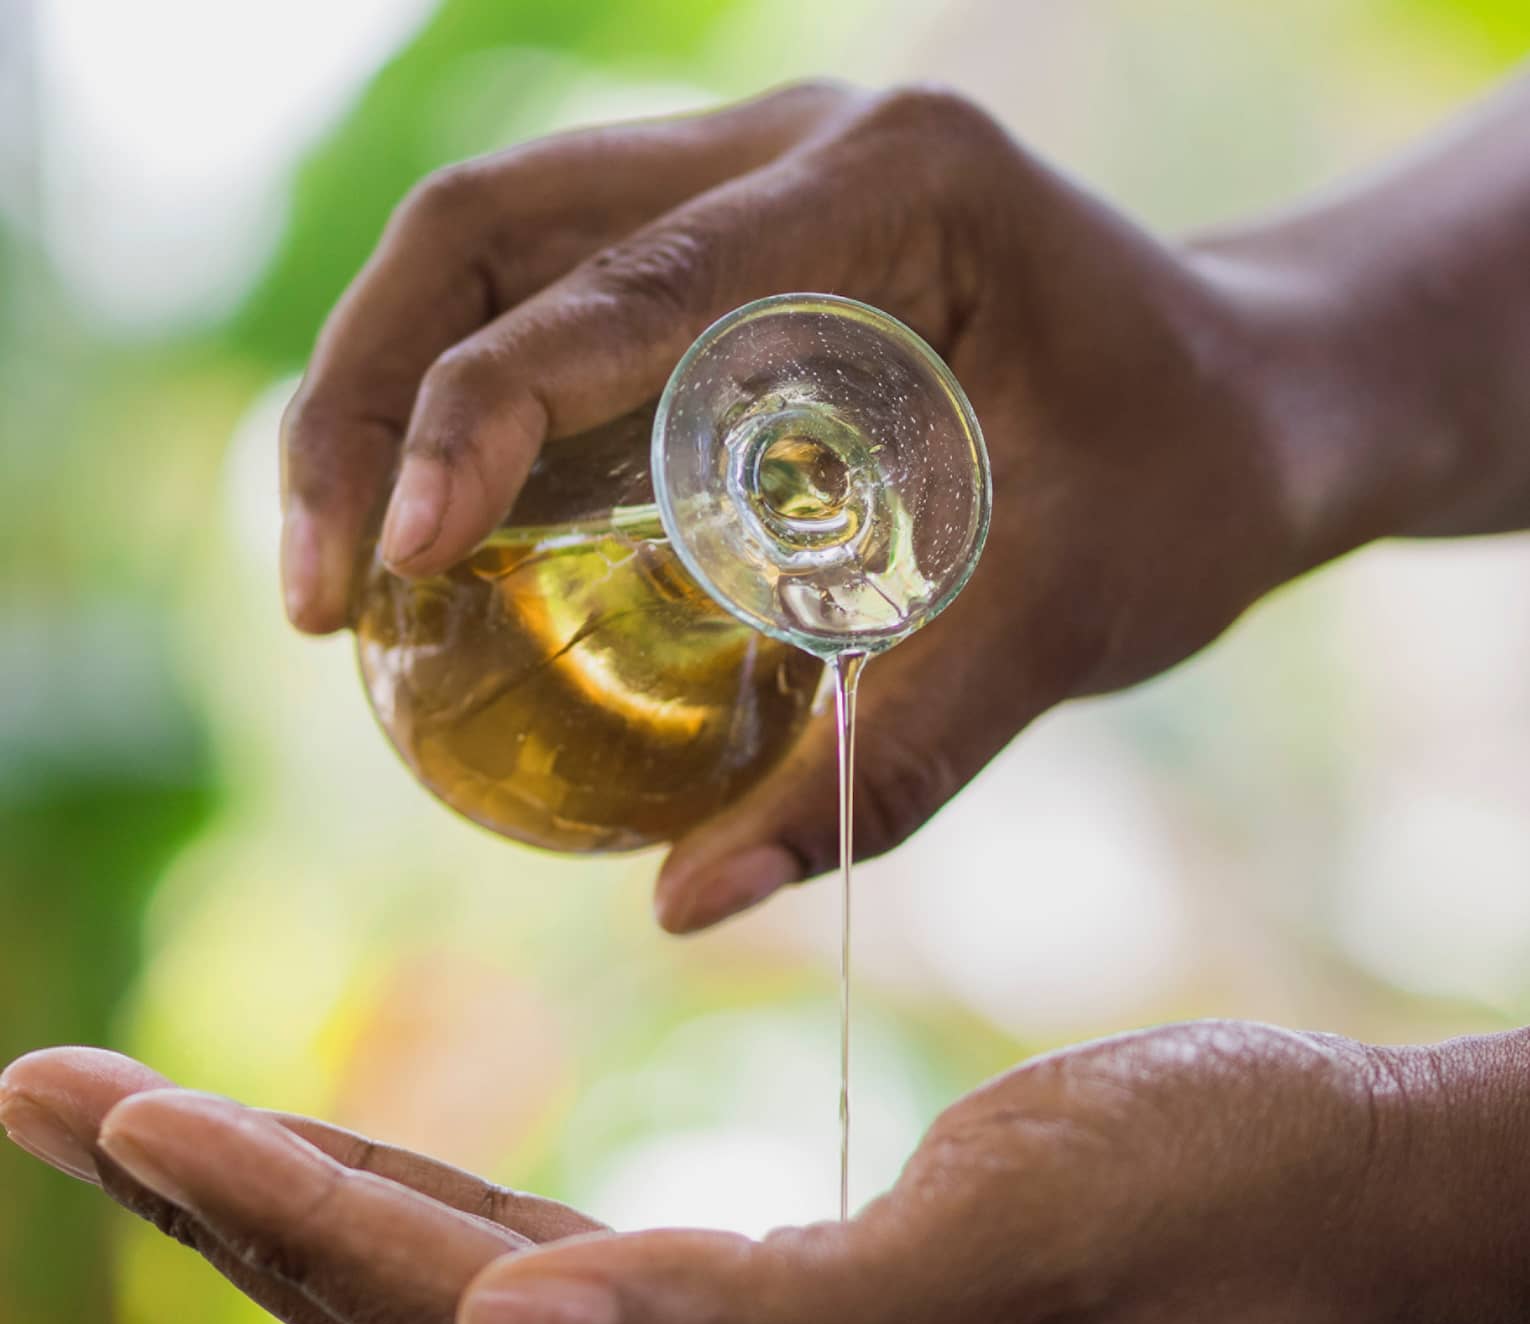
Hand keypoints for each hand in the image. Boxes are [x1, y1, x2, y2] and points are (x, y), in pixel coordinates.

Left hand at [6, 1023, 1516, 1323]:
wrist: (1344, 1204)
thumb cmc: (1226, 1211)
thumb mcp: (1022, 1259)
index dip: (293, 1225)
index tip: (128, 1115)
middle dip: (237, 1213)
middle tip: (57, 1099)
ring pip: (477, 1310)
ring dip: (312, 1208)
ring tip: (159, 1124)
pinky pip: (568, 1281)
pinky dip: (440, 1215)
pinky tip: (356, 1173)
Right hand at [280, 81, 1297, 930]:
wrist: (1259, 401)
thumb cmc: (1191, 492)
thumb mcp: (1068, 625)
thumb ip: (890, 767)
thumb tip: (686, 908)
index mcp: (889, 185)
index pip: (619, 282)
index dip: (470, 418)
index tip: (385, 567)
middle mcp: (789, 147)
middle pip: (487, 231)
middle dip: (359, 401)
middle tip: (312, 593)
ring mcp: (746, 181)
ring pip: (487, 254)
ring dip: (378, 401)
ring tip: (336, 576)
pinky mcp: (726, 248)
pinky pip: (545, 308)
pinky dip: (463, 418)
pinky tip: (436, 545)